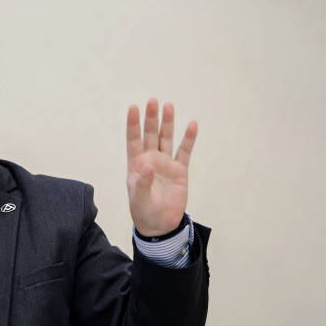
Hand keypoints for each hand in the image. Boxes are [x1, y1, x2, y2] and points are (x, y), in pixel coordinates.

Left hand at [126, 98, 196, 235]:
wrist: (160, 224)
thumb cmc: (143, 211)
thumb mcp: (139, 198)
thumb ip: (142, 182)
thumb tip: (146, 166)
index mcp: (136, 164)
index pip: (133, 140)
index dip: (133, 124)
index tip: (133, 107)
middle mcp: (150, 159)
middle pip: (151, 134)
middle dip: (151, 118)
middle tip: (153, 101)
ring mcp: (166, 163)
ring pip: (167, 138)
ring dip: (168, 123)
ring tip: (169, 106)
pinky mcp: (180, 170)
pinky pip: (185, 151)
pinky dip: (189, 139)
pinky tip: (192, 125)